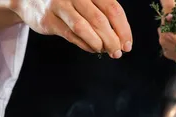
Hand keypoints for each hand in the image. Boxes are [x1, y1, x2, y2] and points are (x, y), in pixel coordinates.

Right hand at [7, 0, 132, 57]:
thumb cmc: (66, 2)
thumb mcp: (86, 1)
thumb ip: (103, 14)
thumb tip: (122, 41)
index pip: (113, 8)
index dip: (123, 29)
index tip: (127, 45)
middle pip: (100, 19)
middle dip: (112, 40)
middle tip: (117, 52)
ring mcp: (58, 5)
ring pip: (84, 28)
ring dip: (99, 44)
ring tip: (105, 50)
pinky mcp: (48, 19)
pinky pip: (71, 35)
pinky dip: (85, 45)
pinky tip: (92, 48)